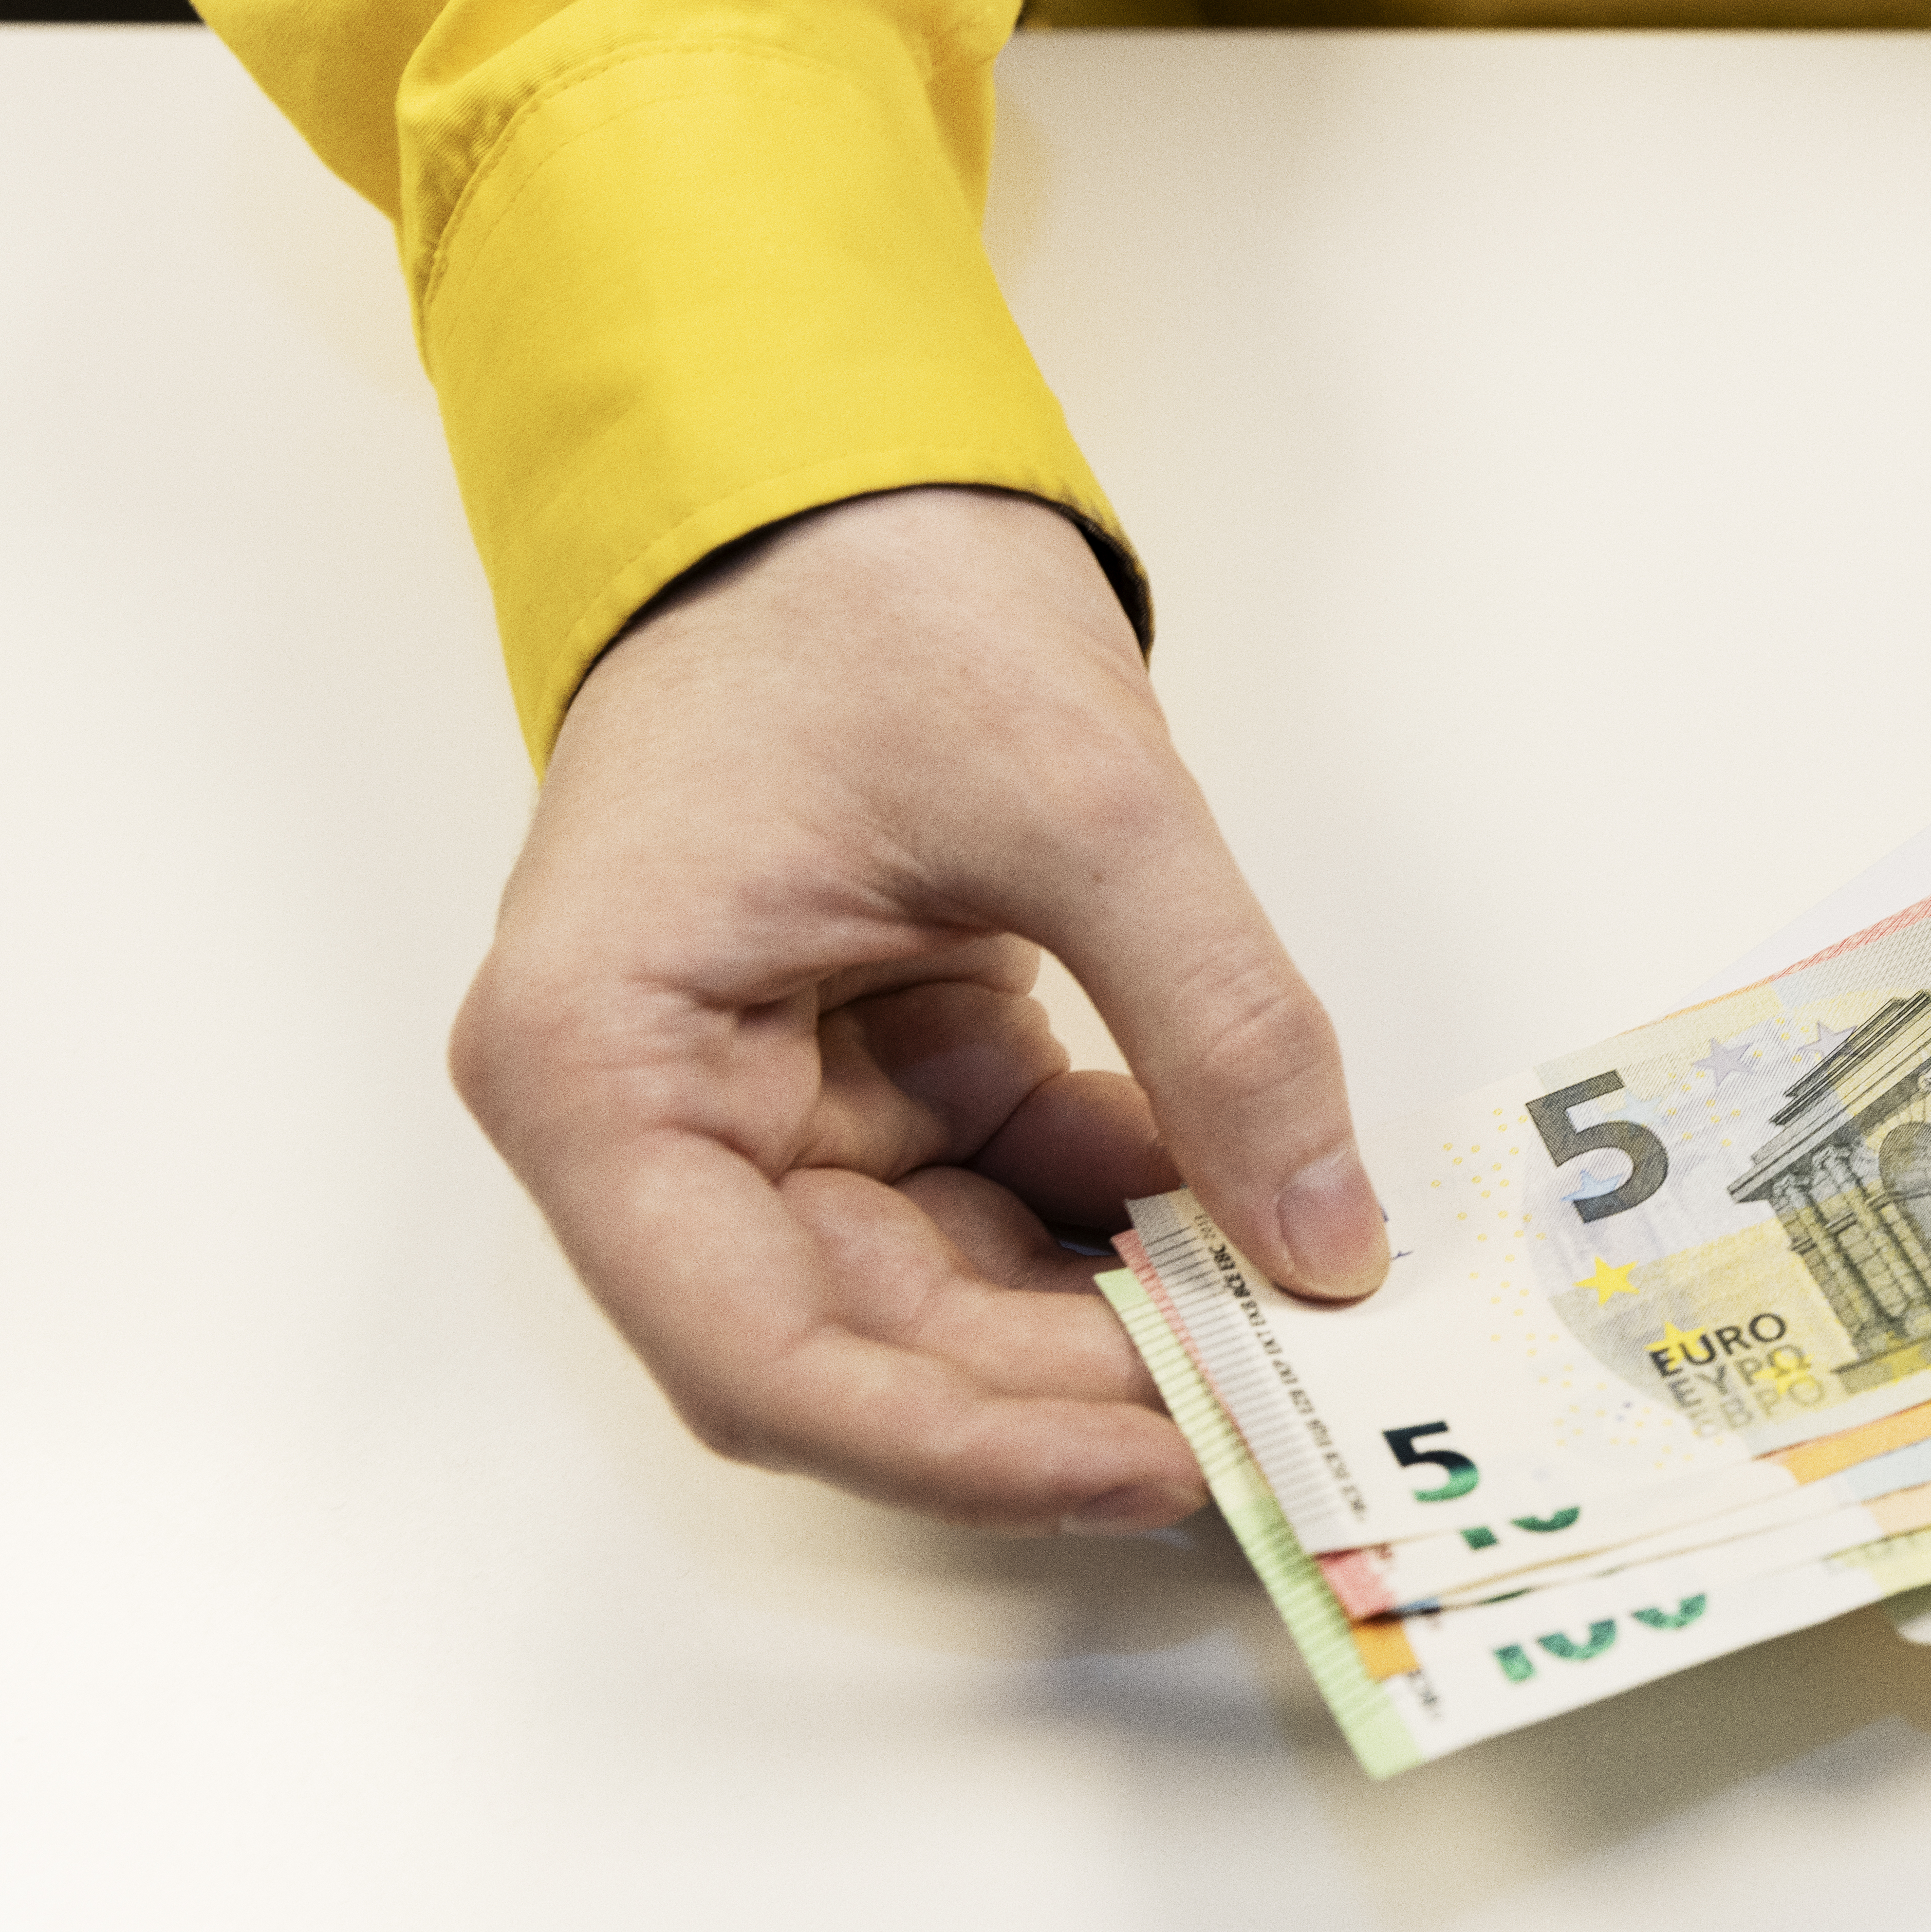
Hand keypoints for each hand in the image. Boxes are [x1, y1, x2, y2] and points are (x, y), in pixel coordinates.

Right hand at [451, 487, 1391, 1531]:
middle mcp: (652, 1116)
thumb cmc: (873, 595)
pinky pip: (998, 1193)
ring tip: (1285, 1335)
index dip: (967, 1443)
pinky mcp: (868, 1067)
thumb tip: (1328, 1234)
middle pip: (863, 1345)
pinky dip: (1123, 1216)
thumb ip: (1218, 1029)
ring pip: (942, 1290)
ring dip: (1110, 1318)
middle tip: (1270, 1416)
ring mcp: (762, 1099)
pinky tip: (1254, 1224)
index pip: (768, 1354)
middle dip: (1068, 1389)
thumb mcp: (1085, 804)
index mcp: (602, 1068)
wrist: (842, 470)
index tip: (1154, 1461)